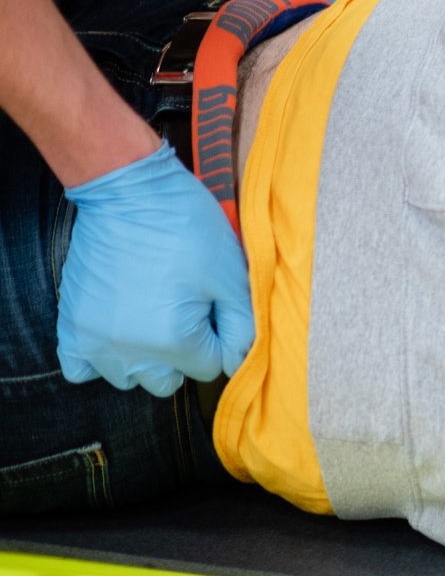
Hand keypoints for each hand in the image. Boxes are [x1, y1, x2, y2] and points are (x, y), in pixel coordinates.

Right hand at [56, 140, 253, 394]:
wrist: (129, 195)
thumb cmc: (185, 229)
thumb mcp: (231, 276)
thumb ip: (241, 326)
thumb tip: (241, 359)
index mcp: (174, 340)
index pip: (210, 369)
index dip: (218, 339)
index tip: (212, 309)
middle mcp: (130, 351)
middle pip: (168, 380)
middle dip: (184, 353)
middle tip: (186, 312)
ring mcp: (95, 340)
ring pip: (128, 377)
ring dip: (144, 358)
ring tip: (152, 316)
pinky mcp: (71, 324)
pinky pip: (81, 369)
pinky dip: (100, 359)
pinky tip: (119, 332)